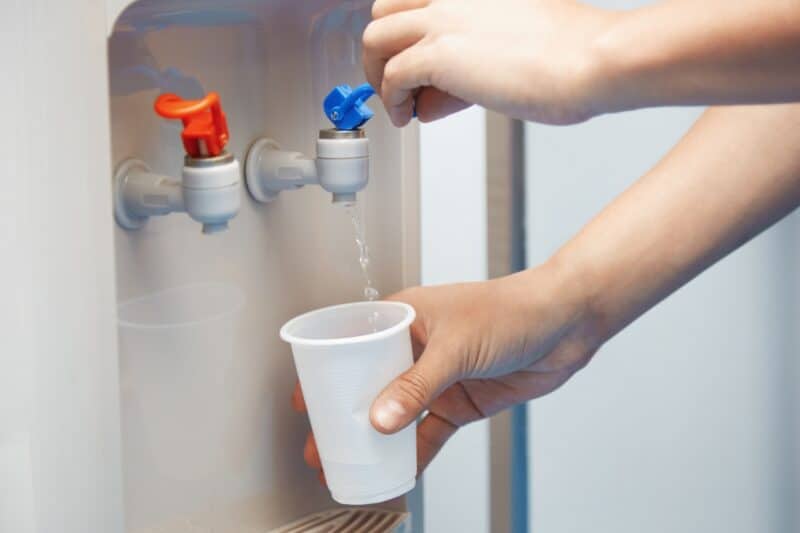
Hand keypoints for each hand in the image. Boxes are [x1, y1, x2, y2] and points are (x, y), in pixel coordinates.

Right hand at [293, 262, 603, 477]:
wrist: (565, 324)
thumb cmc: (510, 311)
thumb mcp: (456, 346)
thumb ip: (417, 385)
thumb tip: (379, 419)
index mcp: (405, 318)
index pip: (352, 343)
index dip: (326, 371)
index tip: (305, 400)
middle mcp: (415, 348)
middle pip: (368, 384)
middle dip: (343, 414)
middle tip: (320, 443)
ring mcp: (437, 377)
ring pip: (395, 412)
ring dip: (373, 439)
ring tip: (348, 463)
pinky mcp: (460, 402)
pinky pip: (429, 433)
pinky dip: (412, 453)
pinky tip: (395, 472)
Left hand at [362, 0, 619, 125]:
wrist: (594, 59)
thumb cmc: (573, 51)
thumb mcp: (516, 35)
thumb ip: (475, 51)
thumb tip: (444, 87)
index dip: (408, 34)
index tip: (415, 64)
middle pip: (383, 11)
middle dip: (382, 51)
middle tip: (395, 83)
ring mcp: (442, 20)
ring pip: (374, 38)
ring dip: (378, 76)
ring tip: (398, 104)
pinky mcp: (440, 54)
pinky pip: (391, 77)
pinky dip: (392, 101)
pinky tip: (407, 116)